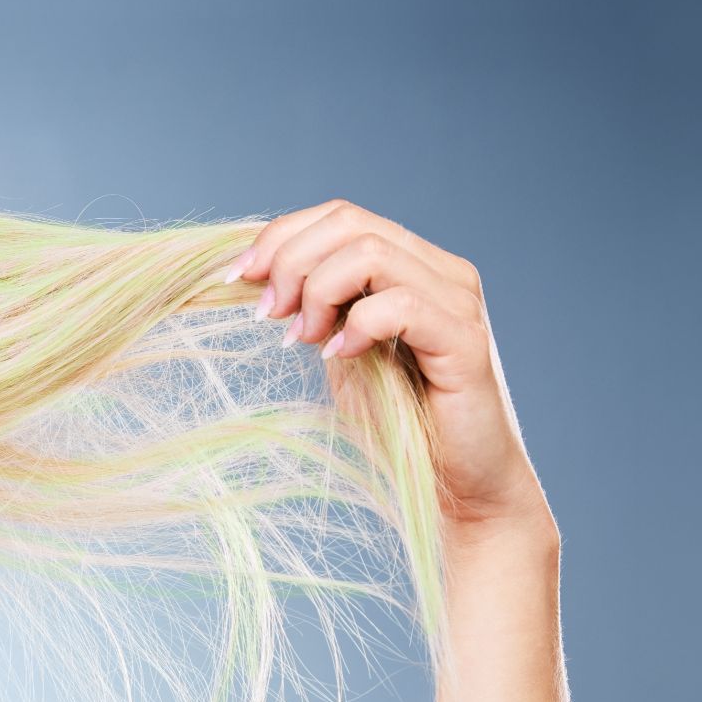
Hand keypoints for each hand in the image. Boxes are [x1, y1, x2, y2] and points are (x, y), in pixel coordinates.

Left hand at [223, 199, 555, 541]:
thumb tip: (254, 278)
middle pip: (350, 223)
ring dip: (318, 291)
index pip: (340, 215)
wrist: (451, 485)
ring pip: (372, 252)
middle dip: (291, 262)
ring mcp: (456, 303)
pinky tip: (337, 358)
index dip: (281, 236)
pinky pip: (401, 305)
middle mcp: (439, 271)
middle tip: (267, 315)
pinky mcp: (464, 342)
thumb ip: (315, 310)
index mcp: (409, 265)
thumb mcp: (338, 354)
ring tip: (302, 339)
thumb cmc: (393, 423)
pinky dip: (356, 325)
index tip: (237, 277)